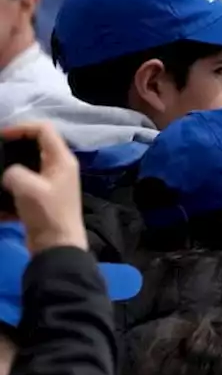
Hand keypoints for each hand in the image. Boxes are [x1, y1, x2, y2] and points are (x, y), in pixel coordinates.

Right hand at [1, 122, 86, 251]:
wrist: (57, 246)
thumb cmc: (47, 213)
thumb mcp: (27, 187)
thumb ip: (13, 171)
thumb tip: (9, 173)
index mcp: (62, 160)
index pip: (44, 129)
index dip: (21, 128)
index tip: (1, 136)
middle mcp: (60, 168)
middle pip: (35, 146)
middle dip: (13, 147)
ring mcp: (52, 184)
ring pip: (27, 167)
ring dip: (9, 170)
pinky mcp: (43, 199)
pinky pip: (23, 187)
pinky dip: (10, 192)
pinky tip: (1, 203)